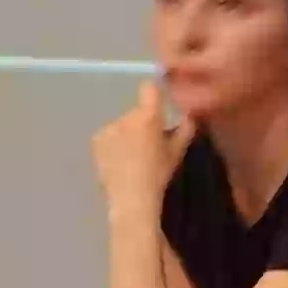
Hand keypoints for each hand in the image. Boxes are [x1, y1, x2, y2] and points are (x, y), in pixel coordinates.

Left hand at [91, 81, 194, 211]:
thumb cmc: (158, 175)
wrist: (131, 199)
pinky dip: (113, 144)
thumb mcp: (177, 153)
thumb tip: (190, 114)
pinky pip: (108, 136)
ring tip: (132, 158)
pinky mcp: (96, 140)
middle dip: (142, 123)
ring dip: (127, 134)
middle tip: (148, 145)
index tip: (157, 104)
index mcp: (148, 116)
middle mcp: (126, 117)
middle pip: (136, 112)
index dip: (153, 93)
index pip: (149, 88)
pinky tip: (119, 162)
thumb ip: (186, 129)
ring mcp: (108, 128)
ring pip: (122, 125)